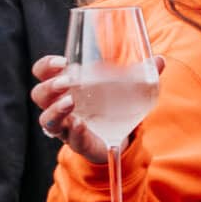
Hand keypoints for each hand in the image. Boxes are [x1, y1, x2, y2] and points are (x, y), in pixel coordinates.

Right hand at [31, 54, 165, 164]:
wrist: (119, 136)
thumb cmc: (113, 104)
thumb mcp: (127, 87)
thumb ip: (142, 73)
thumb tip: (161, 59)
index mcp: (67, 86)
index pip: (43, 72)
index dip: (46, 66)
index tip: (62, 62)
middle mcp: (59, 105)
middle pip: (39, 94)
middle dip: (49, 86)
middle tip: (67, 82)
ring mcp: (65, 125)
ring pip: (47, 119)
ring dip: (55, 110)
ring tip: (70, 102)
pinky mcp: (76, 142)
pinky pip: (68, 138)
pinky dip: (74, 131)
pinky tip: (81, 125)